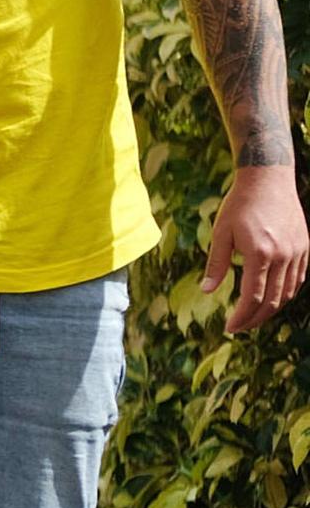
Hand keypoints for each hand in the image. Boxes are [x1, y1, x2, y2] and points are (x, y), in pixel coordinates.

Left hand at [205, 164, 308, 333]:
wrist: (268, 179)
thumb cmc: (239, 205)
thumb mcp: (221, 233)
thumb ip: (216, 264)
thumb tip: (207, 290)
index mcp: (259, 254)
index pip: (253, 297)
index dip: (242, 317)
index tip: (230, 327)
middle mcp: (282, 256)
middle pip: (273, 300)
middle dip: (256, 318)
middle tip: (240, 327)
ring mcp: (297, 252)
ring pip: (289, 292)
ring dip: (272, 309)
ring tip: (254, 316)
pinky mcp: (304, 247)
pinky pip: (298, 278)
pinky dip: (287, 293)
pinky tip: (273, 298)